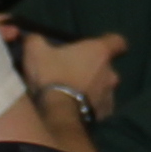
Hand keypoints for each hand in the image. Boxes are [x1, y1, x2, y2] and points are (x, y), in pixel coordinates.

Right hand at [8, 29, 127, 110]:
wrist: (58, 114)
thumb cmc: (52, 76)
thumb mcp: (36, 52)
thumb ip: (36, 40)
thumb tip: (31, 37)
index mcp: (100, 52)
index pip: (118, 41)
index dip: (111, 43)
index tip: (98, 47)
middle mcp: (111, 72)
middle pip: (108, 67)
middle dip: (95, 68)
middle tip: (76, 72)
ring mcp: (110, 95)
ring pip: (104, 88)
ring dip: (93, 88)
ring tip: (74, 93)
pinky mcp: (104, 114)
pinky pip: (99, 107)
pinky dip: (90, 106)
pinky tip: (76, 108)